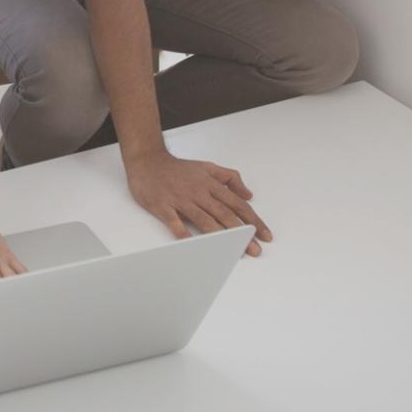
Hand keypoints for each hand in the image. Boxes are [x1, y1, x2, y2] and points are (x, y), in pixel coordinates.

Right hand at [125, 149, 271, 255]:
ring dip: (221, 236)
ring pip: (204, 219)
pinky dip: (184, 234)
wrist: (147, 160)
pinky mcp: (163, 206)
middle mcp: (198, 192)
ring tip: (234, 251)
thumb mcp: (207, 166)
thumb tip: (247, 194)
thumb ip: (229, 178)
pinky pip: (175, 222)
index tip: (264, 234)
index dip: (252, 220)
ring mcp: (181, 199)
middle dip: (242, 233)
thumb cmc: (177, 168)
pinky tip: (194, 245)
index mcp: (210, 184)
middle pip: (224, 214)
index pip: (236, 204)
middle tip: (255, 249)